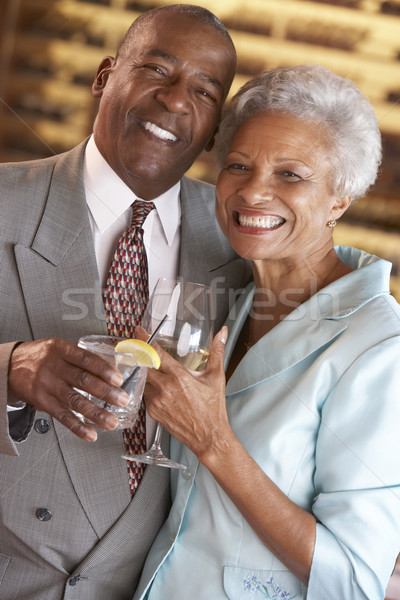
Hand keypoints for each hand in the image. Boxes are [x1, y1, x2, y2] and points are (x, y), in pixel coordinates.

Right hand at [8, 338, 128, 440]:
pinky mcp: (42, 402)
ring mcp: (46, 386)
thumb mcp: (59, 347)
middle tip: (122, 400)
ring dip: (96, 414)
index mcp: (60, 349)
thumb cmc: (41, 356)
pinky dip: (78, 427)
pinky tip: (90, 433)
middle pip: (82, 381)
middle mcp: (53, 367)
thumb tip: (111, 368)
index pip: (85, 359)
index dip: (103, 370)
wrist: (11, 366)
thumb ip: (81, 357)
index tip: (118, 379)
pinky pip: (62, 416)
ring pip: (74, 401)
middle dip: (105, 392)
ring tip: (111, 421)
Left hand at [143, 327, 232, 460]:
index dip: (144, 339)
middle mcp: (164, 388)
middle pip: (142, 364)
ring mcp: (156, 401)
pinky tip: (155, 384)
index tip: (139, 331)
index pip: (155, 352)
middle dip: (139, 354)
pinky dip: (148, 386)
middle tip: (139, 346)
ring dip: (143, 371)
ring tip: (146, 364)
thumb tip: (222, 333)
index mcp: (179, 377)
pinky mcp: (153, 412)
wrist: (209, 436)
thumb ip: (217, 351)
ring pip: (142, 379)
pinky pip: (145, 393)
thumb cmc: (213, 409)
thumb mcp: (216, 377)